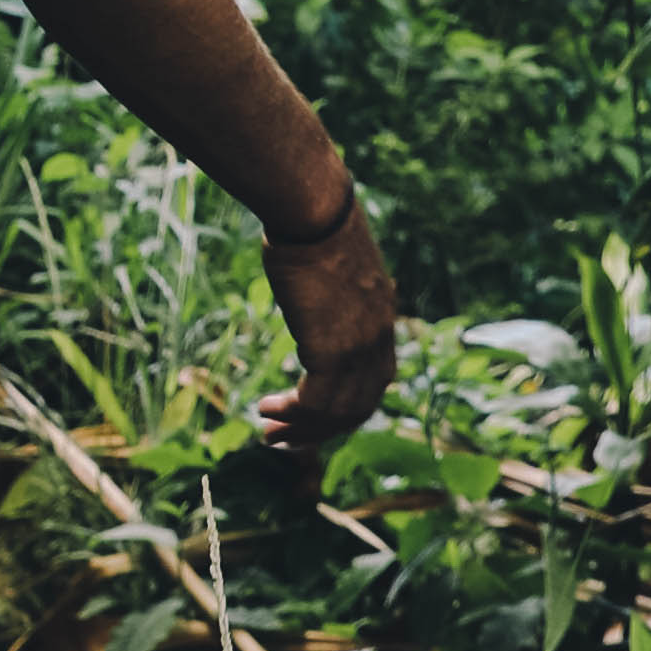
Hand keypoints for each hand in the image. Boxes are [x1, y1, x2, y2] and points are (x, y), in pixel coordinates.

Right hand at [256, 186, 398, 458]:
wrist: (313, 212)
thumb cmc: (312, 223)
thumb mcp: (333, 263)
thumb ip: (333, 287)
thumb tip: (310, 274)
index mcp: (383, 319)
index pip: (375, 381)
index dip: (345, 405)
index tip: (313, 413)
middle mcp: (379, 340)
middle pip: (360, 406)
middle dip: (322, 429)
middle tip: (287, 438)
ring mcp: (360, 349)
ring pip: (338, 412)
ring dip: (302, 429)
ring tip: (269, 433)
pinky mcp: (333, 352)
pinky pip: (316, 403)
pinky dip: (292, 414)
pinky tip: (267, 409)